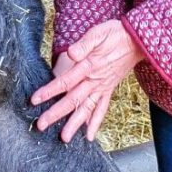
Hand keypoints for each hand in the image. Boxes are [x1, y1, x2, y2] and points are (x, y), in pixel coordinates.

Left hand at [30, 20, 143, 142]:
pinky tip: (88, 136)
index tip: (34, 100)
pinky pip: (102, 109)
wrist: (137, 40)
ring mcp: (102, 87)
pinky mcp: (108, 90)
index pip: (65, 81)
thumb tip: (71, 52)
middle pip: (72, 100)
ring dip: (74, 124)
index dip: (49, 91)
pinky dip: (96, 123)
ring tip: (64, 138)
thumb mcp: (98, 33)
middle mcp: (95, 81)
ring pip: (86, 109)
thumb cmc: (115, 34)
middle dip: (56, 114)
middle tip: (41, 125)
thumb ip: (84, 44)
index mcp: (89, 66)